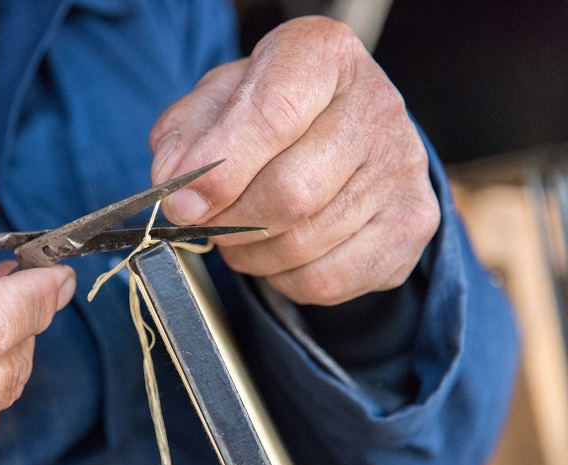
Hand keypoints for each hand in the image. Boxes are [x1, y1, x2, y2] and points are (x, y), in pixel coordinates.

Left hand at [150, 16, 438, 304]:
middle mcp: (377, 107)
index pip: (273, 113)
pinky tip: (279, 251)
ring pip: (305, 242)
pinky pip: (328, 279)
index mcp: (322, 56)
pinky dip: (285, 279)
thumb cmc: (268, 116)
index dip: (220, 169)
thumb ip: (186, 139)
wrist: (337, 132)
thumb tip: (180, 192)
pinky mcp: (412, 224)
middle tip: (208, 222)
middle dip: (231, 222)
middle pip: (292, 191)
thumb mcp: (215, 104)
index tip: (184, 203)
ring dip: (251, 254)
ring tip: (242, 232)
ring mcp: (403, 169)